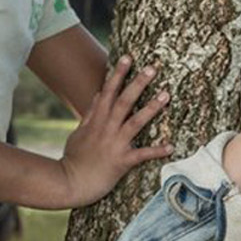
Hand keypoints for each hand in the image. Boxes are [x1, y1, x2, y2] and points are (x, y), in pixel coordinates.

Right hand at [54, 56, 171, 205]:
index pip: (108, 92)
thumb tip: (100, 94)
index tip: (128, 58)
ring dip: (151, 108)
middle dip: (138, 83)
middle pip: (124, 101)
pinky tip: (171, 146)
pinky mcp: (121, 161)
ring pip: (135, 122)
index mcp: (96, 120)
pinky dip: (157, 151)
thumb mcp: (79, 132)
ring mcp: (115, 144)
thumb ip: (91, 113)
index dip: (118, 74)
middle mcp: (106, 128)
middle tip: (152, 68)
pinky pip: (142, 155)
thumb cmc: (74, 158)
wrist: (69, 183)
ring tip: (166, 95)